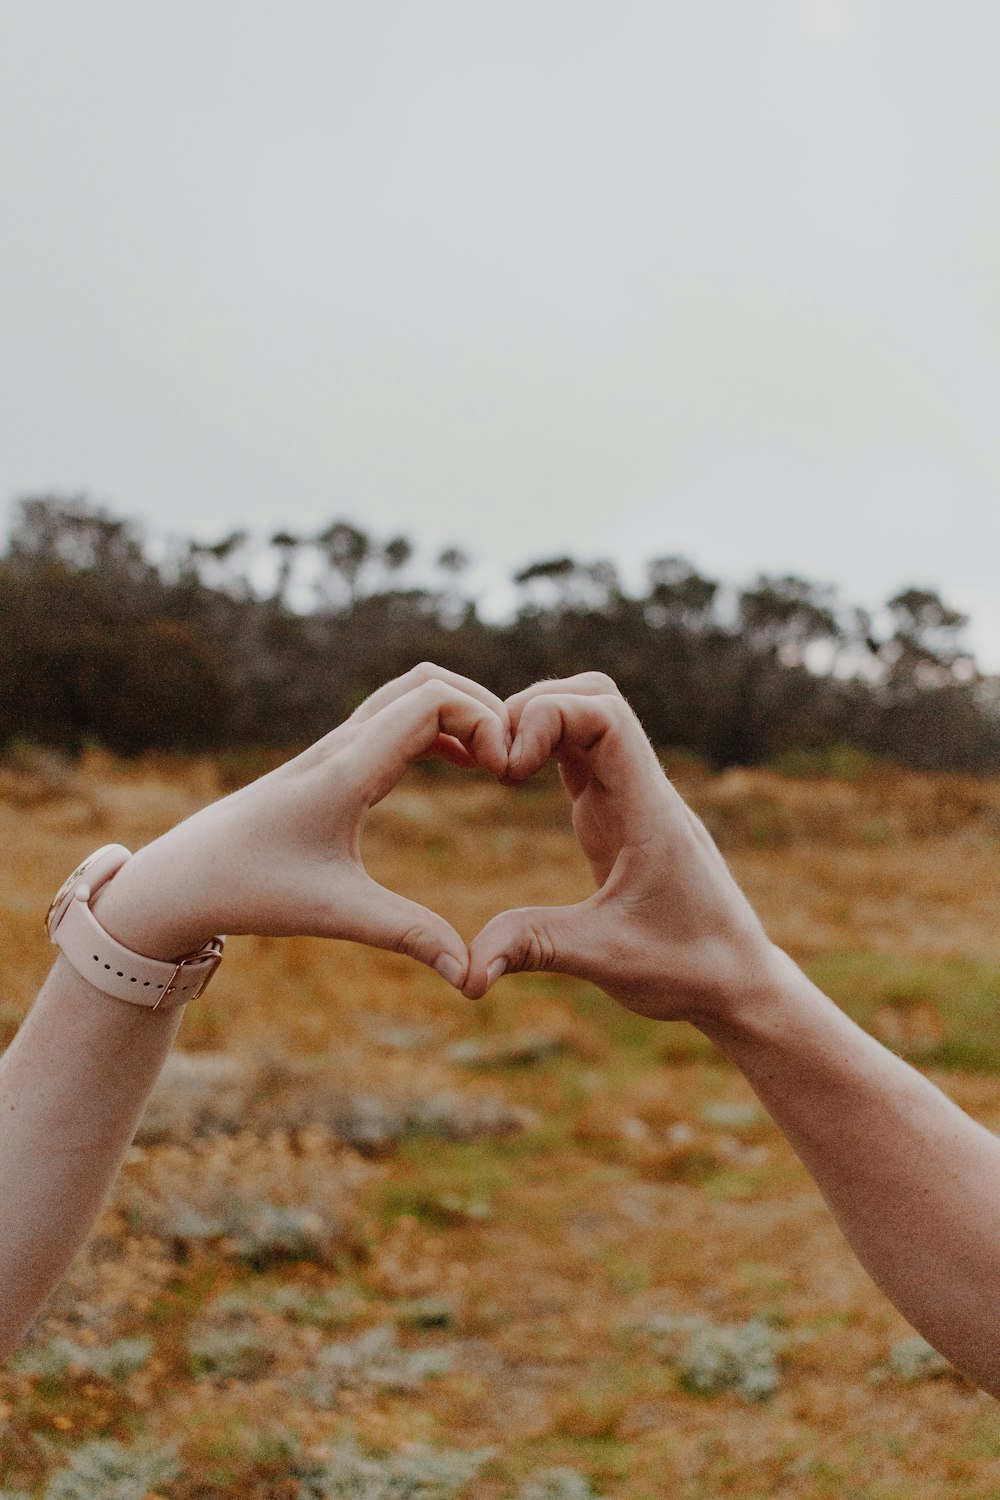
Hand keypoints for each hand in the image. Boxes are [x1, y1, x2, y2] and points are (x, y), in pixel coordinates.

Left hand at [91, 665, 509, 988]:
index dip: (483, 720)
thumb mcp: (334, 912)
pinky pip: (395, 718)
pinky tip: (462, 763)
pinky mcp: (332, 761)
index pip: (430, 699)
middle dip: (483, 705)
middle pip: (426, 680)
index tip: (504, 772)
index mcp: (348, 768)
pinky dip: (439, 725)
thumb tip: (468, 975)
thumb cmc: (251, 889)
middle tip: (513, 759)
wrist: (183, 877)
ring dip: (461, 712)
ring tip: (496, 761)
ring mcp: (336, 747)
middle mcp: (343, 744)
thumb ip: (407, 935)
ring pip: (409, 693)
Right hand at [463, 673, 777, 1020]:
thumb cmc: (687, 969)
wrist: (737, 982)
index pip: (607, 716)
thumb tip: (466, 971)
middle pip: (596, 697)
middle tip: (494, 759)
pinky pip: (584, 754)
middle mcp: (644, 792)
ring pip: (591, 718)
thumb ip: (534, 947)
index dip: (549, 716)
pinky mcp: (620, 816)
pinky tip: (513, 777)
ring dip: (541, 723)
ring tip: (498, 767)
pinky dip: (546, 748)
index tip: (510, 769)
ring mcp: (633, 799)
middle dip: (536, 707)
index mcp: (649, 810)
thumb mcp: (605, 958)